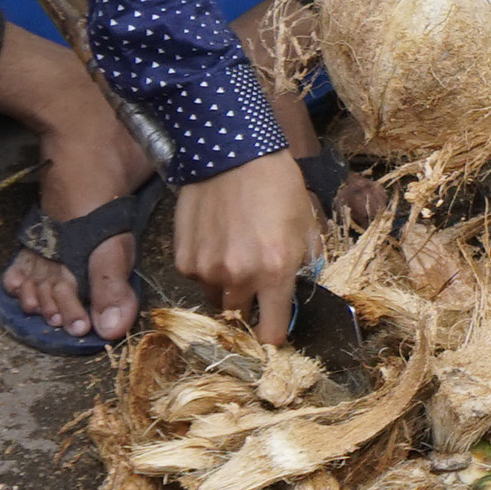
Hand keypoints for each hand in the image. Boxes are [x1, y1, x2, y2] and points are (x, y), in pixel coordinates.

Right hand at [174, 150, 321, 345]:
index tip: (275, 331)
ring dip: (227, 287)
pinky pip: (197, 279)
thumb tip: (303, 289)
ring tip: (236, 254)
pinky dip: (206, 270)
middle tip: (255, 283)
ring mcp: (206, 271)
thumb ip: (307, 263)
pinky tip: (216, 241)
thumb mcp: (306, 223)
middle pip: (241, 317)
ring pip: (217, 299)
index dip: (275, 335)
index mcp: (275, 271)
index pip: (271, 332)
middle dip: (250, 306)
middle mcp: (238, 277)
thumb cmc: (278, 186)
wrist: (234, 153)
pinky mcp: (183, 260)